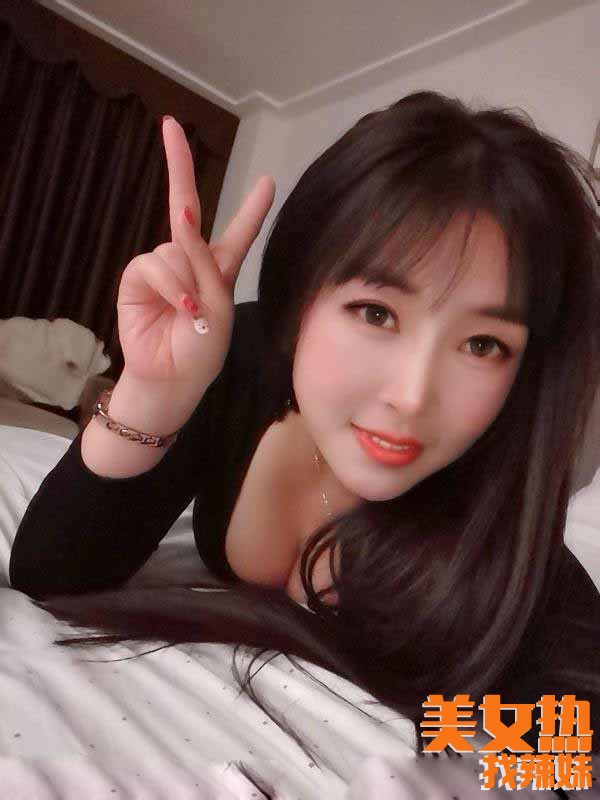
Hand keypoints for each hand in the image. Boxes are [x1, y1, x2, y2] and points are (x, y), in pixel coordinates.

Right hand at [115, 116, 274, 401]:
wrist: (172, 380)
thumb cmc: (203, 352)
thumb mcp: (219, 308)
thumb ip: (206, 263)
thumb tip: (184, 217)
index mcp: (220, 269)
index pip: (238, 233)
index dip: (252, 208)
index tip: (268, 181)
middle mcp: (191, 261)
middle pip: (185, 206)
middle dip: (178, 165)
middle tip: (170, 126)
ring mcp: (163, 267)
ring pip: (176, 248)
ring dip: (186, 280)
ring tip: (190, 314)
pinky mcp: (138, 277)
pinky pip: (155, 264)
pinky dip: (170, 285)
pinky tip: (179, 308)